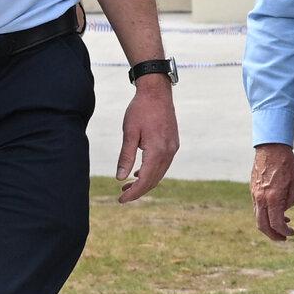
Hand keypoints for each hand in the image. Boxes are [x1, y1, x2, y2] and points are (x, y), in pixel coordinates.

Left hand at [117, 77, 179, 202]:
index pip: (146, 179)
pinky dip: (152, 172)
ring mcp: (173, 147)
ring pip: (160, 172)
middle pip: (155, 179)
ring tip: (128, 187)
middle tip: (122, 197)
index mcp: (158, 150)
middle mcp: (169, 151)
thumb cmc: (140, 110)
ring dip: (145, 182)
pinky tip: (140, 172)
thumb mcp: (129, 133)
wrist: (157, 93)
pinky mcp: (173, 143)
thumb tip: (120, 178)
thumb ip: (126, 157)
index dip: (134, 192)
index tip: (120, 200)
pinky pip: (164, 164)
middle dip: (139, 190)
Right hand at [251, 143, 293, 241]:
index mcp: (273, 197)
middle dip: (273, 235)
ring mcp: (254, 194)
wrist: (271, 148)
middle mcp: (261, 198)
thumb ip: (290, 200)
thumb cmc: (287, 164)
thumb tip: (284, 210)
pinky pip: (257, 208)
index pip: (276, 223)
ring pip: (258, 217)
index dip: (284, 232)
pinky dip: (265, 215)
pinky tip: (276, 212)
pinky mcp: (253, 190)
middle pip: (262, 225)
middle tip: (283, 238)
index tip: (291, 233)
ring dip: (268, 225)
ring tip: (282, 226)